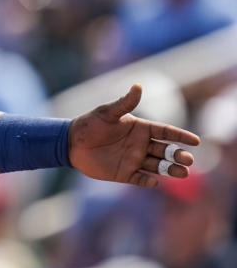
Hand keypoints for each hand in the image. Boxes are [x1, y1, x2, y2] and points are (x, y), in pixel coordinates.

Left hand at [69, 84, 199, 187]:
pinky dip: (148, 181)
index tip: (196, 141)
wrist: (71, 142)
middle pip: (166, 151)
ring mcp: (134, 160)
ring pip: (159, 166)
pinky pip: (141, 179)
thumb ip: (124, 103)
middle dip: (178, 155)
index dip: (181, 136)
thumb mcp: (107, 113)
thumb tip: (138, 86)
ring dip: (170, 169)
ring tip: (182, 172)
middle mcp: (141, 145)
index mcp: (141, 128)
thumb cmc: (89, 124)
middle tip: (188, 160)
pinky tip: (154, 181)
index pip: (166, 132)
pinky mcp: (125, 173)